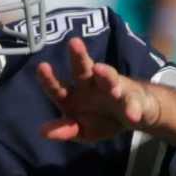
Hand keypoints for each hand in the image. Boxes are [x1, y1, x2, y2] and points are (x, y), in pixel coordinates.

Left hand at [38, 38, 158, 143]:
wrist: (134, 115)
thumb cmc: (101, 119)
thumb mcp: (82, 130)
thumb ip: (65, 130)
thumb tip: (43, 132)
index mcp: (74, 95)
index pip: (58, 87)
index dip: (49, 79)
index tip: (41, 67)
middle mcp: (92, 85)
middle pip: (83, 70)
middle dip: (78, 57)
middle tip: (74, 43)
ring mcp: (114, 88)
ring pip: (109, 77)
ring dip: (105, 73)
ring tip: (100, 70)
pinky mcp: (133, 98)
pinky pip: (132, 104)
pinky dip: (132, 109)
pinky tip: (132, 115)